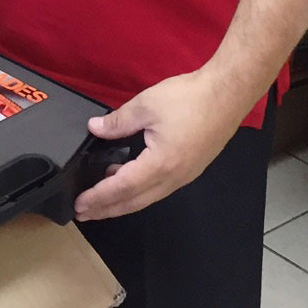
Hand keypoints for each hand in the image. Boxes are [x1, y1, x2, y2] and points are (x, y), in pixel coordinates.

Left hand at [73, 71, 247, 220]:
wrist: (227, 94)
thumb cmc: (190, 98)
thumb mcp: (146, 105)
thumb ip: (118, 121)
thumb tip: (95, 128)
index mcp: (160, 164)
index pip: (122, 188)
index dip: (99, 197)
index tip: (80, 205)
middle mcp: (173, 178)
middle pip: (134, 201)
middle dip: (107, 209)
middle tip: (84, 213)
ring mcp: (184, 176)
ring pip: (147, 197)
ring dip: (123, 201)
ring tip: (101, 199)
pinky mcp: (190, 169)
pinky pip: (159, 188)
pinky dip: (139, 190)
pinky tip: (128, 179)